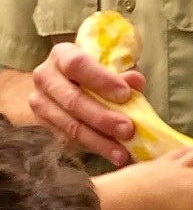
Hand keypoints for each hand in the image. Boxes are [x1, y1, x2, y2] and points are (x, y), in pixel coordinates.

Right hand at [28, 41, 146, 164]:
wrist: (70, 82)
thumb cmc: (98, 71)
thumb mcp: (113, 66)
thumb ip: (124, 72)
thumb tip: (135, 81)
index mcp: (62, 55)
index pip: (77, 65)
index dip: (101, 80)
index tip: (125, 94)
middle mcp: (45, 77)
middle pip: (72, 99)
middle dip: (102, 117)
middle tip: (128, 129)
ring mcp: (40, 102)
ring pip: (69, 125)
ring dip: (99, 140)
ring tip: (123, 152)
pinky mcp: (43, 124)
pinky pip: (68, 139)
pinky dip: (93, 148)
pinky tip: (113, 154)